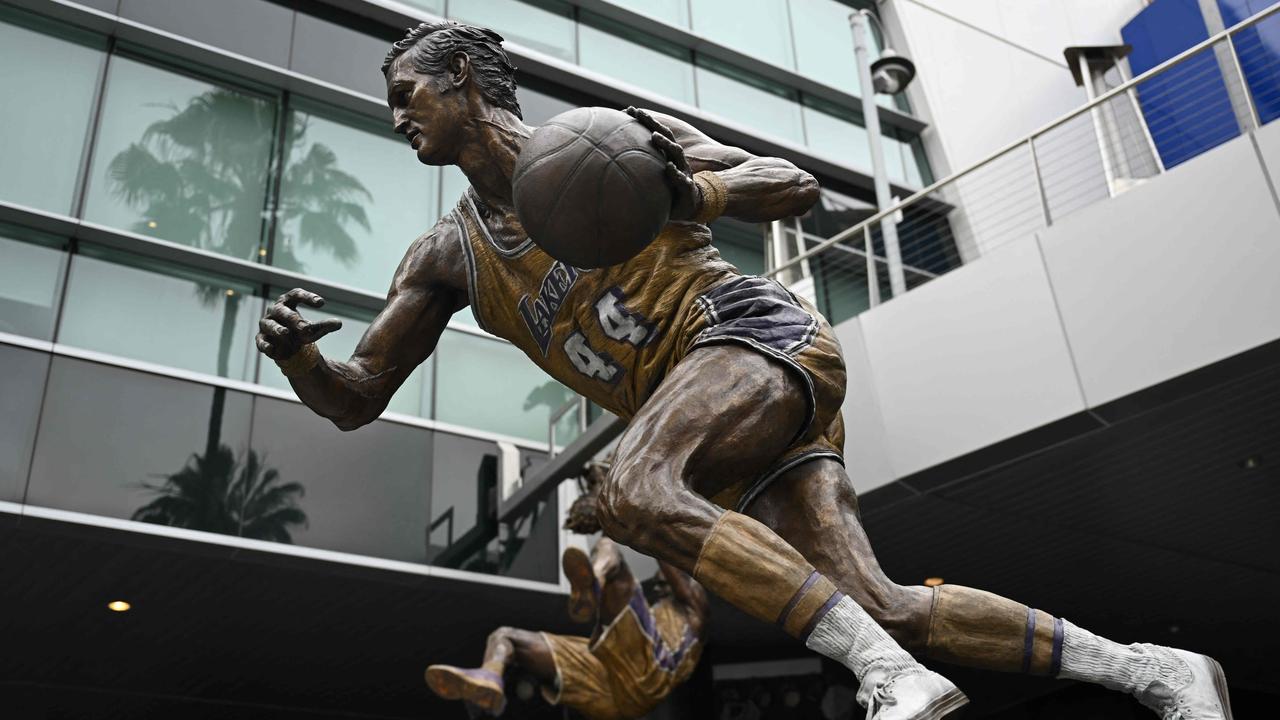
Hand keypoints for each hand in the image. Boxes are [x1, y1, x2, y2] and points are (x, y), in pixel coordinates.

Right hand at [256, 288, 341, 360]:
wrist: (287, 347)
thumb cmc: (300, 332)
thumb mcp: (313, 329)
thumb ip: (325, 326)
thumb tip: (338, 323)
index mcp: (288, 303)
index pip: (296, 294)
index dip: (307, 296)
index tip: (321, 303)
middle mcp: (275, 311)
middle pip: (282, 311)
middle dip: (293, 318)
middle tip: (305, 327)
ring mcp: (266, 325)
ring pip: (270, 325)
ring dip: (278, 329)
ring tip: (286, 334)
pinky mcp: (261, 339)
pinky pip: (261, 341)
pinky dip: (265, 345)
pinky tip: (272, 349)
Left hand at [625, 106, 699, 220]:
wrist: (686, 211)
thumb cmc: (665, 192)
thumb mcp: (650, 177)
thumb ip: (637, 167)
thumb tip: (611, 158)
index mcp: (667, 156)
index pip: (656, 133)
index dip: (645, 121)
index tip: (629, 109)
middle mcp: (676, 160)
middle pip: (666, 137)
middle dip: (653, 124)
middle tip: (639, 113)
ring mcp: (684, 172)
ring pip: (676, 153)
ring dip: (666, 144)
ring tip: (654, 136)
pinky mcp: (688, 188)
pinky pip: (683, 180)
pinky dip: (676, 173)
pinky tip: (669, 168)